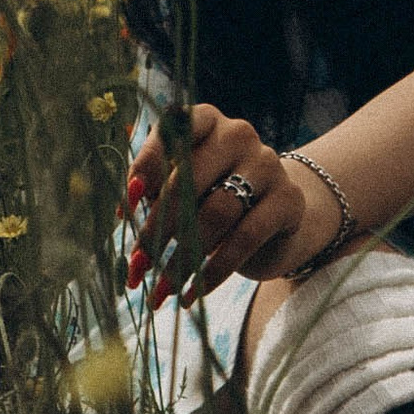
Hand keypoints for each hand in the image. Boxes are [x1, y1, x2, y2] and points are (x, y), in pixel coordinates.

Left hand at [123, 101, 329, 302]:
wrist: (275, 220)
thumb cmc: (211, 199)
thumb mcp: (181, 189)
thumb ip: (153, 192)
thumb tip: (124, 212)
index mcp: (206, 120)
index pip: (172, 131)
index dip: (146, 168)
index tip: (125, 211)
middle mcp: (238, 134)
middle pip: (191, 176)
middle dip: (159, 224)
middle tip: (138, 262)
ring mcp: (268, 165)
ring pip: (218, 211)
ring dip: (184, 255)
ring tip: (162, 287)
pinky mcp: (289, 200)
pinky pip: (246, 238)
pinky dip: (215, 270)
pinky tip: (193, 293)